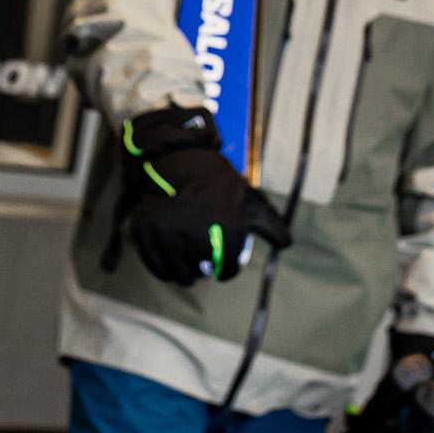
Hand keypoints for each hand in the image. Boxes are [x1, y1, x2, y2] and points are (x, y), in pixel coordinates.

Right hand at [118, 106, 291, 284]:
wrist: (178, 157)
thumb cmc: (217, 183)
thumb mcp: (246, 198)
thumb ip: (268, 223)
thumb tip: (287, 243)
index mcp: (226, 220)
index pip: (227, 265)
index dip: (227, 271)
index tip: (223, 271)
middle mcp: (197, 225)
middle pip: (202, 269)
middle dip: (205, 272)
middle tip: (204, 270)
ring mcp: (169, 226)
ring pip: (178, 269)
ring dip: (185, 275)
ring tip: (188, 273)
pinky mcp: (146, 226)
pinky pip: (154, 262)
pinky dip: (162, 270)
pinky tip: (169, 270)